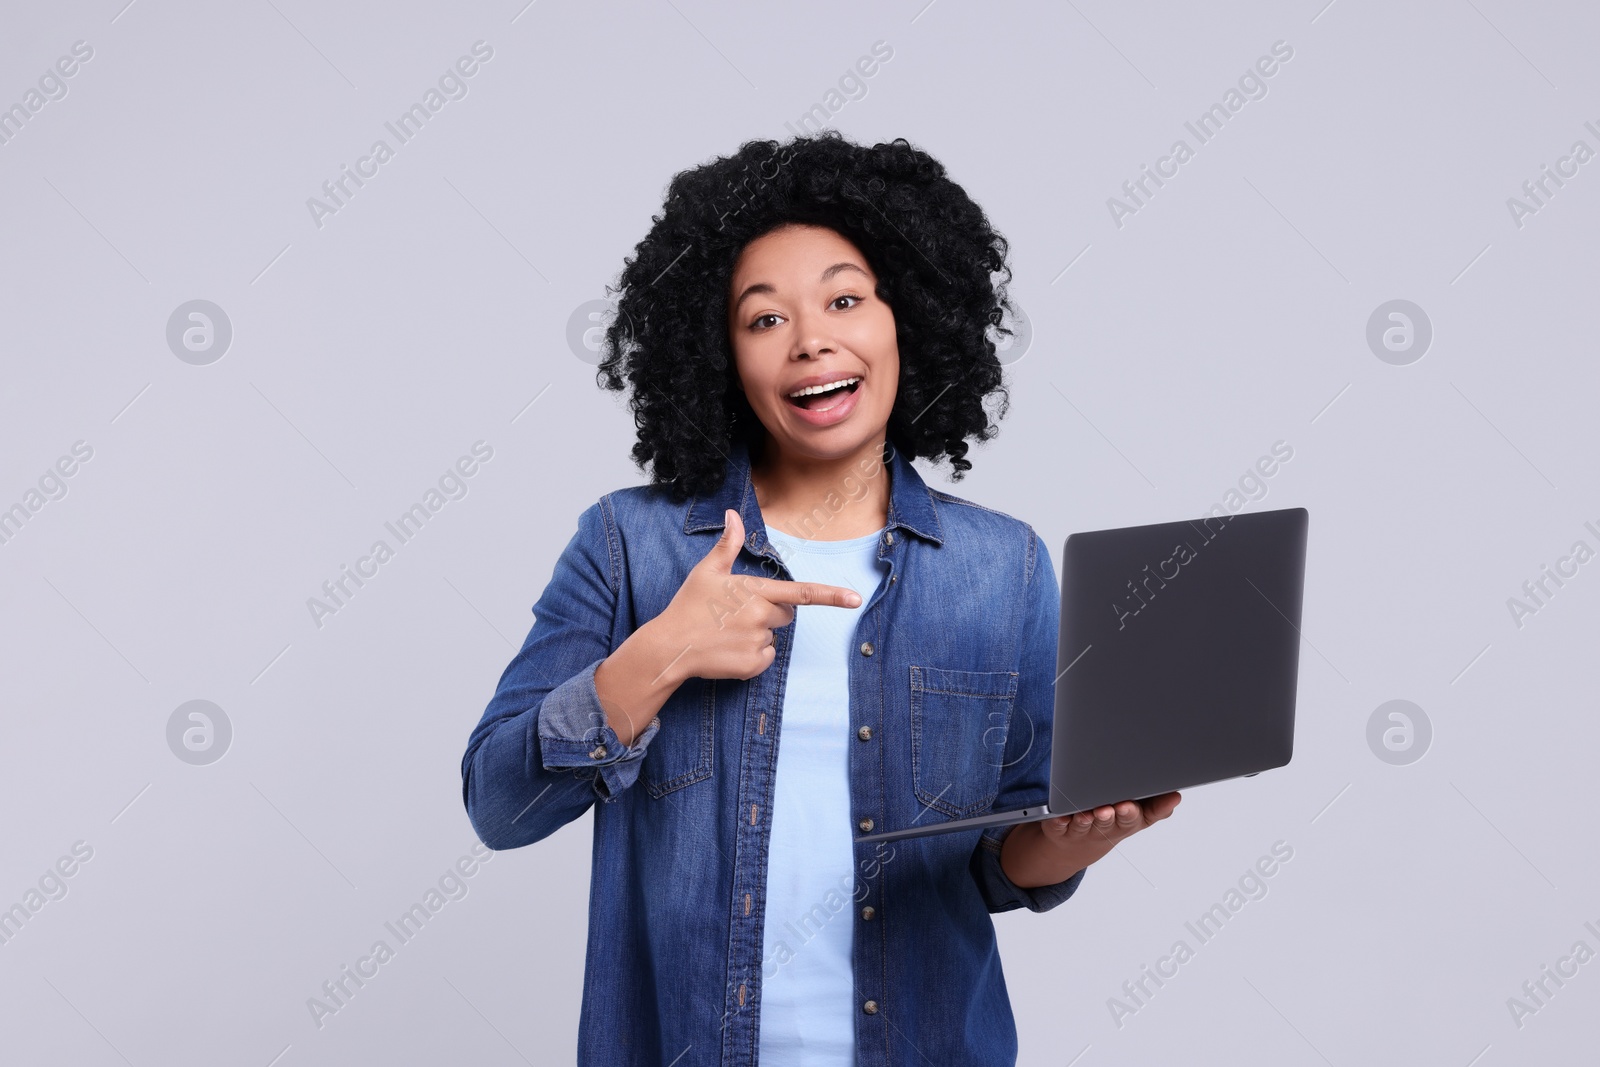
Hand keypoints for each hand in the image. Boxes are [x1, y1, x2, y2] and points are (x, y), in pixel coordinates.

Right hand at [657, 509, 862, 682]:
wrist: (670, 647)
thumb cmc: (689, 606)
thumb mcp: (707, 571)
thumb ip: (728, 544)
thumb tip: (733, 514)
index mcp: (755, 591)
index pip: (802, 593)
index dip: (832, 595)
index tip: (856, 598)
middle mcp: (761, 617)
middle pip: (787, 614)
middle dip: (771, 612)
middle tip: (738, 613)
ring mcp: (758, 642)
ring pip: (774, 635)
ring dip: (759, 633)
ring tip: (728, 631)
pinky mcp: (753, 665)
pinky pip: (766, 656)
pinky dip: (753, 654)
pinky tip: (729, 648)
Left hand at [1001, 792, 1180, 887]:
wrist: (1073, 849)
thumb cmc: (1109, 825)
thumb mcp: (1136, 819)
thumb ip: (1156, 807)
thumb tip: (1175, 797)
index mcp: (1124, 823)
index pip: (1134, 819)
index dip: (1133, 813)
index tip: (1132, 805)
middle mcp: (1103, 828)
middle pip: (1111, 823)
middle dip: (1115, 816)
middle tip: (1118, 807)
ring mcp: (1081, 830)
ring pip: (1085, 824)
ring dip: (1089, 819)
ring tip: (1092, 812)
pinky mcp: (1058, 828)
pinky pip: (1058, 825)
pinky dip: (1059, 821)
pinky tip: (1061, 816)